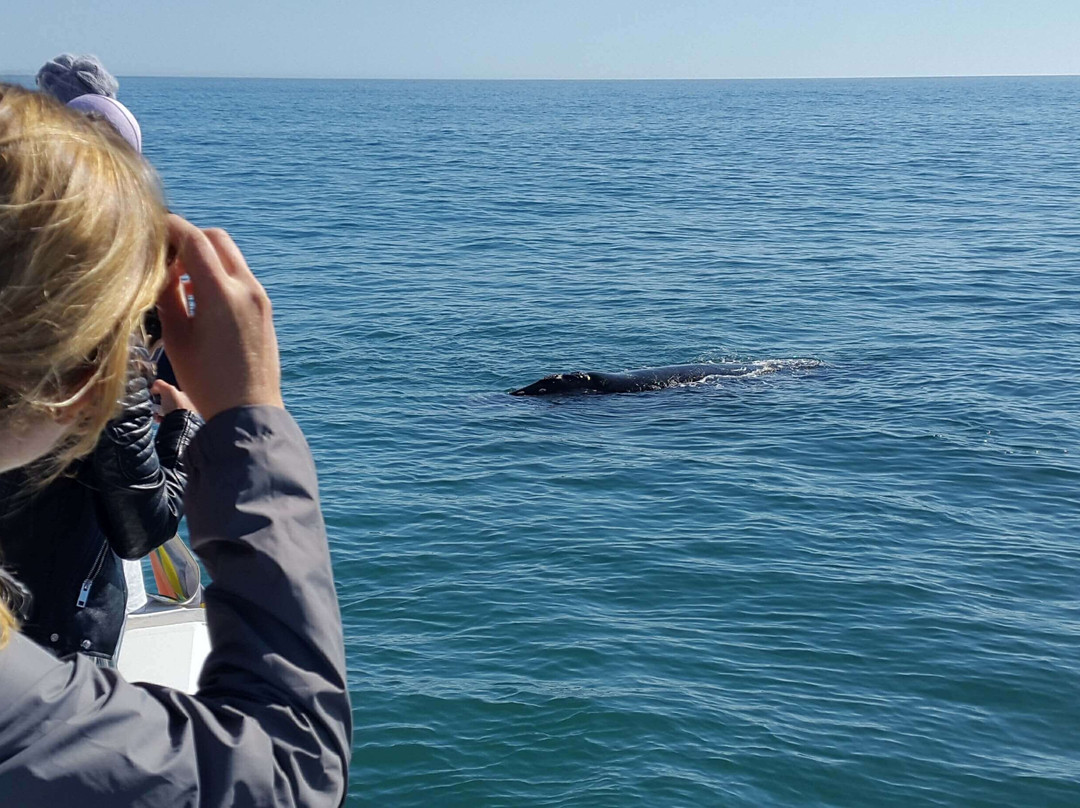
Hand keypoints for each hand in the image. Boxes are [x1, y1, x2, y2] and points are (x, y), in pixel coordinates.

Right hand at [156, 215, 283, 420]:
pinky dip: (220, 275)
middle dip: (190, 238)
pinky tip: (201, 298)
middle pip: (217, 239)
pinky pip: (241, 277)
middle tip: (166, 256)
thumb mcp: (177, 336)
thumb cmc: (206, 380)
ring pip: (231, 257)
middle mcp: (247, 288)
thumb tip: (161, 266)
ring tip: (180, 281)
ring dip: (206, 257)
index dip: (170, 227)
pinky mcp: (266, 309)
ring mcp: (260, 298)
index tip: (150, 227)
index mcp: (222, 293)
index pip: (195, 240)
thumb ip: (168, 294)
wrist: (248, 411)